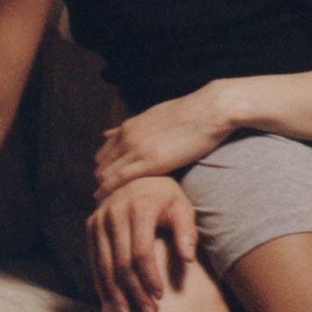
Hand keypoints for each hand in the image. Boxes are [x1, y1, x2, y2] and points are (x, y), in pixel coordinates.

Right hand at [90, 176, 198, 311]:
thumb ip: (187, 232)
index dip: (149, 277)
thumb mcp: (182, 208)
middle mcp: (115, 212)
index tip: (160, 296)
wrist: (140, 177)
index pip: (142, 252)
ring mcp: (99, 218)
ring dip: (116, 293)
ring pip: (105, 264)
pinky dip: (102, 281)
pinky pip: (94, 259)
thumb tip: (188, 259)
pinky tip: (111, 300)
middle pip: (122, 262)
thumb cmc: (167, 198)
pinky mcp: (91, 224)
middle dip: (134, 291)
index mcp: (140, 207)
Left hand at [94, 85, 238, 197]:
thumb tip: (123, 132)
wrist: (210, 110)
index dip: (104, 165)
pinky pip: (118, 179)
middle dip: (101, 178)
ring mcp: (137, 148)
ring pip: (106, 171)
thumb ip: (139, 127)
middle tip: (103, 194)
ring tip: (104, 201)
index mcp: (131, 126)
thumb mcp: (158, 116)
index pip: (105, 149)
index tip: (105, 179)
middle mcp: (129, 136)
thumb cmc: (192, 114)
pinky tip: (102, 199)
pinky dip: (107, 189)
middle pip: (102, 162)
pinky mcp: (150, 162)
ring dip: (102, 186)